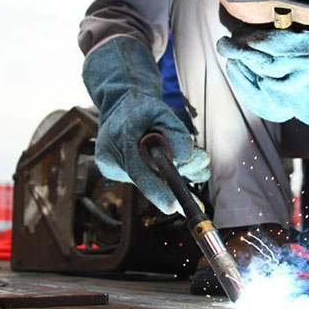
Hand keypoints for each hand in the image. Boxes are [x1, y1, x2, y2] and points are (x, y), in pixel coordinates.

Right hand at [83, 36, 209, 213]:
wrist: (120, 103)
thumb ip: (176, 133)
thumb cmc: (142, 107)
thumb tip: (186, 157)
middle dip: (173, 180)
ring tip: (180, 155)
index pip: (138, 171)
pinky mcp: (113, 172)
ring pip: (145, 180)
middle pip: (145, 179)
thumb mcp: (163, 112)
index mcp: (119, 137)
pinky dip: (155, 172)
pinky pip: (141, 178)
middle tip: (199, 168)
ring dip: (166, 174)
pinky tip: (158, 157)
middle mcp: (109, 156)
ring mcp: (109, 166)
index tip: (174, 205)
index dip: (157, 190)